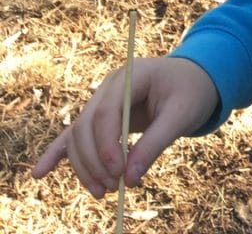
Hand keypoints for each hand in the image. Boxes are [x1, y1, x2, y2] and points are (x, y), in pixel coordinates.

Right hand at [32, 57, 218, 197]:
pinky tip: (39, 174)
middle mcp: (110, 87)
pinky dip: (58, 154)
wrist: (195, 79)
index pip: (106, 111)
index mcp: (130, 76)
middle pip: (87, 126)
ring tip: (103, 192)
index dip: (107, 145)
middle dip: (96, 161)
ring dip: (85, 166)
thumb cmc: (191, 92)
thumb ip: (155, 144)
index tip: (118, 173)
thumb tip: (130, 180)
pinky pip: (76, 135)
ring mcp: (102, 100)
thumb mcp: (181, 115)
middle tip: (114, 188)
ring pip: (79, 136)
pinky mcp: (102, 116)